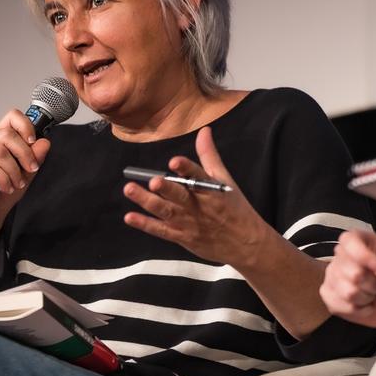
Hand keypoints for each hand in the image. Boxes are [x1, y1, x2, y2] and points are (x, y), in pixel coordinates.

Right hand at [0, 109, 51, 237]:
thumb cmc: (4, 193)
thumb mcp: (27, 173)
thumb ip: (35, 157)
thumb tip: (44, 142)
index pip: (11, 117)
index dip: (25, 125)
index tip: (33, 141)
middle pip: (7, 135)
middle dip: (24, 154)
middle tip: (30, 169)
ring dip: (13, 171)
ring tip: (16, 183)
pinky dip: (3, 179)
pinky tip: (5, 187)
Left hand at [122, 126, 272, 265]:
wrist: (245, 244)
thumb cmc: (235, 208)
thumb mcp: (226, 180)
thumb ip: (210, 156)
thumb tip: (204, 131)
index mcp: (212, 190)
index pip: (198, 176)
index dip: (186, 168)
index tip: (174, 161)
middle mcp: (199, 206)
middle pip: (180, 196)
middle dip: (166, 188)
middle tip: (153, 180)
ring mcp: (189, 223)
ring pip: (166, 211)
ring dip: (147, 202)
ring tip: (130, 189)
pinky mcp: (182, 237)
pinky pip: (162, 231)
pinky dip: (146, 224)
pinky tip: (130, 217)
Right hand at [319, 229, 375, 327]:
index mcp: (358, 239)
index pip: (349, 242)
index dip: (364, 256)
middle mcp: (340, 254)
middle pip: (354, 273)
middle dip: (373, 284)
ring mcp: (331, 274)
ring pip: (349, 292)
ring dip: (367, 297)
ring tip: (371, 293)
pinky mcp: (327, 293)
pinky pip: (342, 305)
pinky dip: (358, 309)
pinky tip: (363, 303)